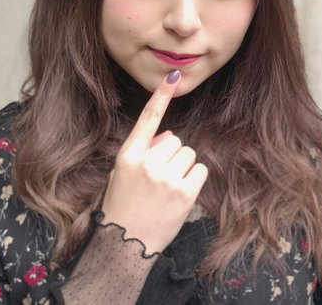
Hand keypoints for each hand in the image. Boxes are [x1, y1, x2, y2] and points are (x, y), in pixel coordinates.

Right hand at [100, 70, 208, 254]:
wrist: (124, 244)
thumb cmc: (122, 207)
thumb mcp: (122, 175)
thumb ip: (143, 152)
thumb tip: (169, 135)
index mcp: (129, 155)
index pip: (148, 118)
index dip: (161, 95)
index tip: (174, 76)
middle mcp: (147, 162)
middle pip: (175, 140)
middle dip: (172, 156)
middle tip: (160, 178)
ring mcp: (165, 177)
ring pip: (188, 154)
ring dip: (183, 167)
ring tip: (168, 188)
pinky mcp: (183, 192)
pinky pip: (199, 170)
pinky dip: (193, 179)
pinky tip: (180, 194)